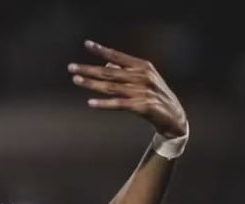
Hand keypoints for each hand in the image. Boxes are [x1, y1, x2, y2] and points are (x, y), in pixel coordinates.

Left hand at [68, 40, 187, 138]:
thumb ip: (124, 72)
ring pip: (111, 87)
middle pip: (110, 72)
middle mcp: (143, 77)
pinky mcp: (143, 106)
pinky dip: (104, 104)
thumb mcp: (141, 80)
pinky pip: (119, 104)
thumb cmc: (153, 96)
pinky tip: (90, 103)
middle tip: (71, 67)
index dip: (102, 50)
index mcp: (143, 67)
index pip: (118, 56)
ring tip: (76, 80)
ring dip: (92, 84)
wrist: (174, 117)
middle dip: (89, 69)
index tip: (87, 44)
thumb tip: (104, 67)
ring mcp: (143, 91)